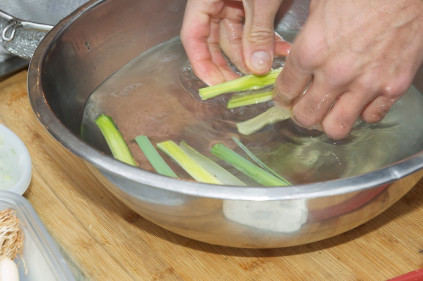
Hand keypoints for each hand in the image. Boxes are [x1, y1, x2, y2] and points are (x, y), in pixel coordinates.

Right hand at [180, 0, 290, 85]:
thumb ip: (257, 32)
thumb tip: (257, 69)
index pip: (194, 38)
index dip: (203, 64)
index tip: (218, 85)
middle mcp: (216, 4)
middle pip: (217, 44)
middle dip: (235, 65)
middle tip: (249, 85)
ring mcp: (233, 5)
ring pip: (239, 40)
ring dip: (257, 55)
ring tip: (275, 67)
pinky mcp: (251, 5)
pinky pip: (255, 30)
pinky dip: (267, 41)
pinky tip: (282, 51)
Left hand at [273, 0, 422, 138]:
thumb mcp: (319, 7)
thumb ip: (307, 40)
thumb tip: (298, 59)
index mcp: (311, 51)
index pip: (285, 92)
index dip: (282, 97)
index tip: (285, 97)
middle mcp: (335, 73)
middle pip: (306, 116)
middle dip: (300, 114)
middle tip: (303, 107)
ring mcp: (366, 83)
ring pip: (336, 127)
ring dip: (328, 122)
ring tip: (329, 111)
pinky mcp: (393, 87)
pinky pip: (370, 117)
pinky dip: (362, 113)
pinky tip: (359, 100)